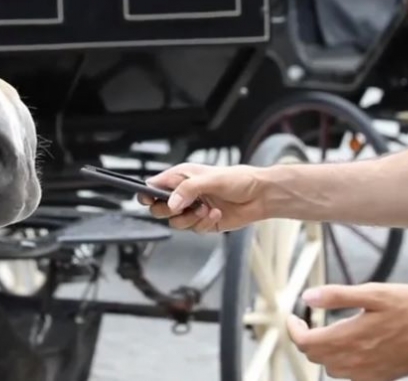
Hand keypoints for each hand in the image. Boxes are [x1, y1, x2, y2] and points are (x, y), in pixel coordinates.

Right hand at [138, 163, 265, 232]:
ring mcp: (192, 210)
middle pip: (159, 208)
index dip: (147, 194)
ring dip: (190, 219)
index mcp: (181, 177)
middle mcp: (184, 194)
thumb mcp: (211, 179)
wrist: (260, 196)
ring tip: (206, 210)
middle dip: (170, 210)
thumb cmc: (238, 179)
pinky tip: (216, 214)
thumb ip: (188, 189)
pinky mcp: (203, 223)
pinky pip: (194, 230)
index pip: (154, 186)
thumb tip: (172, 202)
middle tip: (183, 207)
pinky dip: (204, 224)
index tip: (148, 200)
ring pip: (176, 223)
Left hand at [287, 283, 407, 379]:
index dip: (294, 329)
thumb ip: (338, 296)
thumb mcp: (374, 292)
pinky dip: (342, 364)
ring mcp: (369, 373)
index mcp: (351, 337)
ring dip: (324, 353)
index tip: (294, 317)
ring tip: (329, 333)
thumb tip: (307, 297)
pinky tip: (351, 348)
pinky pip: (351, 377)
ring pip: (331, 369)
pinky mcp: (381, 378)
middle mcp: (357, 360)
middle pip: (316, 357)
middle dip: (307, 339)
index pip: (306, 343)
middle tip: (309, 322)